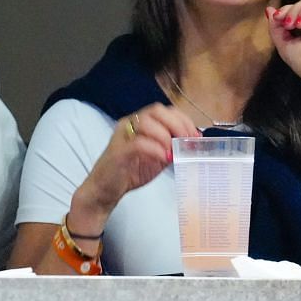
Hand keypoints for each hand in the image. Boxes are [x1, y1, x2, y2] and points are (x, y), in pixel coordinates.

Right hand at [75, 103, 199, 229]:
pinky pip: (138, 143)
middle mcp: (130, 123)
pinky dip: (156, 149)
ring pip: (146, 122)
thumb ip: (172, 146)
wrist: (106, 189)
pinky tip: (164, 158)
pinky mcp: (118, 150)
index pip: (165, 110)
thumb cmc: (131, 171)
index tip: (195, 136)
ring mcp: (122, 135)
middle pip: (156, 111)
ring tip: (173, 151)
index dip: (183, 120)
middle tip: (187, 142)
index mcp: (140, 122)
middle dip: (177, 124)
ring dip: (166, 136)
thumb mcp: (158, 156)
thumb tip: (194, 142)